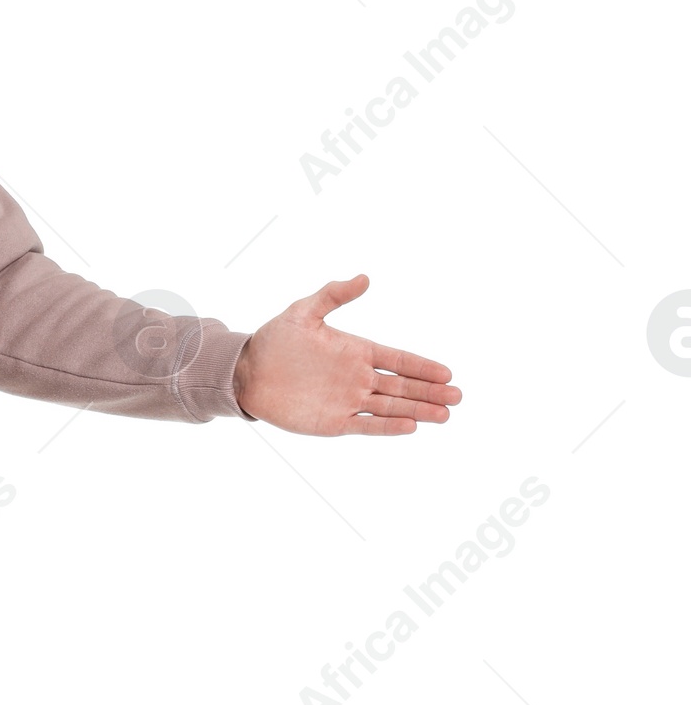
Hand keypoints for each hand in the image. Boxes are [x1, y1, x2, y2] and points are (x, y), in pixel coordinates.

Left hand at [233, 274, 460, 435]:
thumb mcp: (304, 312)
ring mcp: (347, 400)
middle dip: (430, 392)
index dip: (422, 367)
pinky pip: (365, 426)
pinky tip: (410, 426)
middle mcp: (357, 377)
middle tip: (457, 398)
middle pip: (402, 386)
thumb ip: (333, 295)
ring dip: (417, 410)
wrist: (246, 372)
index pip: (398, 359)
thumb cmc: (275, 339)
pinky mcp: (332, 422)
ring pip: (391, 407)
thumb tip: (364, 278)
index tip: (447, 373)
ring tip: (444, 415)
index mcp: (356, 350)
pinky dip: (387, 427)